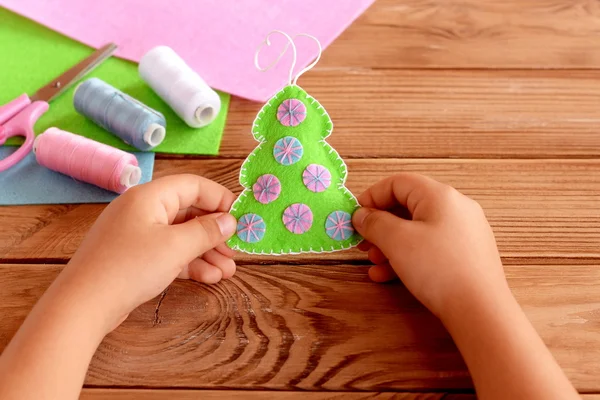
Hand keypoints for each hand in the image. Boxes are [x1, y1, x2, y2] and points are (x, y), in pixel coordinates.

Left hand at [59, 174, 237, 333]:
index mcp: (150, 196)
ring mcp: (137, 234)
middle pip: (189, 212)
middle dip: (215, 233)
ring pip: (181, 236)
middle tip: (236, 250)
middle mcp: (143, 210)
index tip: (241, 217)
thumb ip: (207, 231)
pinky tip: (209, 277)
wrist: (83, 305)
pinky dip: (189, 263)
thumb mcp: (175, 247)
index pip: (194, 185)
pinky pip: (168, 253)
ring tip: (228, 271)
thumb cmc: (130, 267)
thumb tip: (230, 221)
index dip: (220, 199)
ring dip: (206, 252)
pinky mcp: (134, 257)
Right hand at [352, 173, 506, 319]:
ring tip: (373, 263)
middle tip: (362, 243)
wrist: (480, 311)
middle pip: (408, 207)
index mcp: (440, 196)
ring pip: (418, 230)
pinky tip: (387, 276)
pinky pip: (430, 248)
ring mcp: (464, 233)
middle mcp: (456, 208)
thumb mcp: (397, 241)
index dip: (371, 196)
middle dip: (380, 225)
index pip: (398, 183)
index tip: (354, 217)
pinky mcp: (467, 256)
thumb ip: (374, 223)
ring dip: (390, 244)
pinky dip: (407, 257)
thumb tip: (361, 215)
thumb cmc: (437, 268)